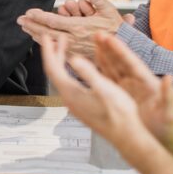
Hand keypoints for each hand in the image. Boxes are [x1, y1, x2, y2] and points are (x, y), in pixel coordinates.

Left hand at [18, 0, 123, 58]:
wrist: (124, 51)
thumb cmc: (117, 29)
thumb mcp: (110, 12)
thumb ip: (99, 0)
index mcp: (79, 28)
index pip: (54, 21)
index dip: (39, 17)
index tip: (28, 12)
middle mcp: (74, 39)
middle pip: (46, 33)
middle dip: (31, 25)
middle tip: (19, 20)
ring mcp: (73, 49)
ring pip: (50, 42)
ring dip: (35, 34)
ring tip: (26, 28)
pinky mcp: (75, 56)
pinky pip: (56, 49)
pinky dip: (45, 43)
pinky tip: (39, 39)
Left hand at [39, 31, 145, 149]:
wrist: (127, 137)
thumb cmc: (119, 114)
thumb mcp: (105, 89)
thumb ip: (88, 73)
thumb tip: (73, 59)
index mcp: (71, 93)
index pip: (53, 68)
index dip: (48, 51)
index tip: (45, 36)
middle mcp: (69, 99)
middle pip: (55, 72)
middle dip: (54, 53)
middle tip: (54, 38)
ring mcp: (75, 104)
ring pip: (62, 77)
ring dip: (62, 61)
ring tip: (64, 47)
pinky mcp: (82, 106)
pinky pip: (70, 83)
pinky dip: (70, 71)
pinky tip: (77, 68)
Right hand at [93, 33, 172, 144]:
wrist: (162, 140)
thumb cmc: (167, 127)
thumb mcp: (169, 111)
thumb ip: (168, 95)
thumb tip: (169, 78)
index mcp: (147, 82)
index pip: (131, 63)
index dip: (120, 50)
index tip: (110, 38)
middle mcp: (137, 82)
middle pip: (120, 61)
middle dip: (109, 47)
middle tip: (97, 34)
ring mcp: (129, 88)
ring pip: (114, 68)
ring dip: (104, 55)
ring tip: (94, 42)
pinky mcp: (122, 96)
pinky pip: (110, 79)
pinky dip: (102, 70)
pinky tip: (94, 63)